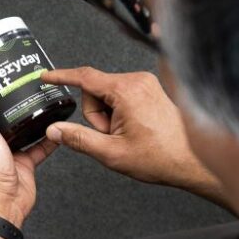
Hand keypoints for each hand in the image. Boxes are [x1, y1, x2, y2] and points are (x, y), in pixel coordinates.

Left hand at [0, 74, 56, 226]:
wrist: (5, 202)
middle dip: (8, 99)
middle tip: (21, 81)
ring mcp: (7, 150)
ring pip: (20, 128)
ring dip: (29, 117)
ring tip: (41, 98)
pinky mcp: (24, 161)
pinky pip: (39, 145)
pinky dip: (48, 136)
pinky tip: (56, 125)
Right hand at [41, 67, 224, 201]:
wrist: (192, 161)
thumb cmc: (160, 156)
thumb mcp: (110, 152)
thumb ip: (78, 138)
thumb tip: (55, 130)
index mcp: (126, 91)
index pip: (84, 77)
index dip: (61, 77)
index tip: (46, 76)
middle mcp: (137, 81)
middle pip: (95, 91)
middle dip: (96, 116)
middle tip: (111, 136)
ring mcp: (146, 84)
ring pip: (107, 95)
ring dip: (109, 117)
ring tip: (126, 135)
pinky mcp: (151, 90)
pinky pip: (121, 96)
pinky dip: (119, 113)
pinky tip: (133, 129)